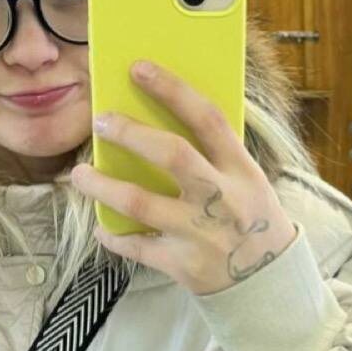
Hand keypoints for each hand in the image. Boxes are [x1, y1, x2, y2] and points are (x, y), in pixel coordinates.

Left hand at [70, 59, 296, 295]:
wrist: (271, 282)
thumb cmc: (251, 219)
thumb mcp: (248, 182)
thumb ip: (213, 156)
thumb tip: (157, 119)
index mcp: (242, 170)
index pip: (208, 119)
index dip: (173, 90)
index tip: (139, 68)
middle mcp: (223, 198)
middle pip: (173, 155)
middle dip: (131, 133)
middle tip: (101, 121)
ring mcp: (202, 233)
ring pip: (141, 203)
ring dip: (103, 185)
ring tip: (80, 174)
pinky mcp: (183, 265)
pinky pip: (137, 247)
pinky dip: (114, 236)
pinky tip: (102, 226)